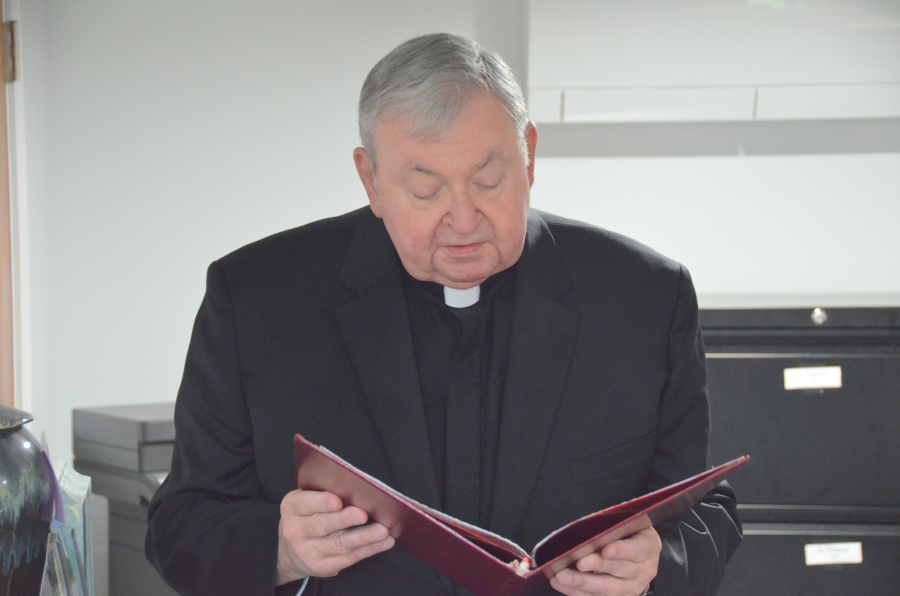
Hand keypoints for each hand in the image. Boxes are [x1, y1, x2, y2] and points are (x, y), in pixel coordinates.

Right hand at [275, 488, 394, 584]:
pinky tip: (385, 542)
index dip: (321, 502)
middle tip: (362, 514)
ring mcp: (309, 552)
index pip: (305, 504)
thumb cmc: (307, 517)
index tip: (337, 501)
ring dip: (363, 537)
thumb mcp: (307, 500)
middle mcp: (296, 532)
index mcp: (292, 508)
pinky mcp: (323, 567)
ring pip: (339, 543)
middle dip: (344, 519)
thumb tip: (358, 488)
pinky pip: (349, 558)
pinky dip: (370, 549)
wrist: (290, 552)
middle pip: (322, 525)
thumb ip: (325, 493)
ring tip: (382, 530)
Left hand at [549, 527, 660, 595]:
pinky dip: (577, 592)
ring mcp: (632, 587)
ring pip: (607, 588)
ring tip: (561, 576)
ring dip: (582, 582)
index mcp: (648, 546)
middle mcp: (644, 569)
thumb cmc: (628, 532)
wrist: (640, 554)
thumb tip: (585, 529)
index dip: (621, 550)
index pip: (637, 548)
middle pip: (620, 569)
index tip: (605, 549)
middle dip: (597, 566)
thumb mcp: (627, 523)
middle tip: (579, 562)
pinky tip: (561, 584)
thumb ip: (611, 526)